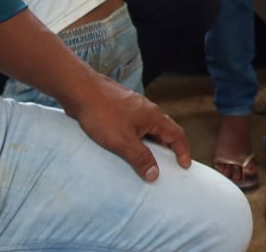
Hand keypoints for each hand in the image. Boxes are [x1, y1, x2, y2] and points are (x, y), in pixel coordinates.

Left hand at [63, 73, 192, 182]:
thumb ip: (140, 158)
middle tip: (166, 167)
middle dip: (168, 149)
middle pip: (165, 130)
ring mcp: (134, 107)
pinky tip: (126, 147)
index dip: (183, 150)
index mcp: (154, 116)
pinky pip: (136, 126)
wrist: (81, 91)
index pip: (177, 134)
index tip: (184, 166)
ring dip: (151, 144)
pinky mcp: (121, 108)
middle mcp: (148, 110)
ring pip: (149, 128)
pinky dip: (138, 138)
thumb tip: (154, 174)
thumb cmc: (102, 114)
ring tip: (145, 161)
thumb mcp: (123, 142)